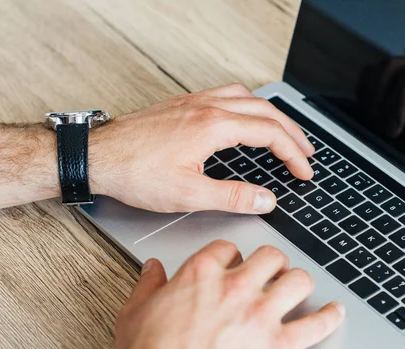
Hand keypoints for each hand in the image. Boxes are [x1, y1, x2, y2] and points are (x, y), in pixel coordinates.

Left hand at [89, 84, 314, 212]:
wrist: (97, 156)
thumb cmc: (135, 173)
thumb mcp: (188, 195)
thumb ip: (233, 197)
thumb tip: (266, 200)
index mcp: (214, 126)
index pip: (270, 134)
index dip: (293, 154)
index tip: (304, 172)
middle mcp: (208, 107)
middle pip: (265, 111)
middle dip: (292, 132)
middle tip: (307, 152)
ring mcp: (195, 102)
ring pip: (248, 97)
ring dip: (272, 114)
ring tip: (286, 132)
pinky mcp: (184, 105)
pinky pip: (227, 94)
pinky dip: (249, 105)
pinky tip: (246, 117)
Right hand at [115, 241, 344, 348]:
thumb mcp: (134, 315)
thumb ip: (147, 285)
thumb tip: (153, 269)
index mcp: (201, 276)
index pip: (228, 248)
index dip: (232, 254)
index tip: (233, 262)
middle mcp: (236, 289)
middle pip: (270, 256)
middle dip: (271, 262)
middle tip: (270, 270)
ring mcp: (261, 315)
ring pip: (298, 280)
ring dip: (299, 281)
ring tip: (297, 285)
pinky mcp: (279, 346)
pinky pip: (316, 326)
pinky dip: (330, 317)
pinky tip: (334, 312)